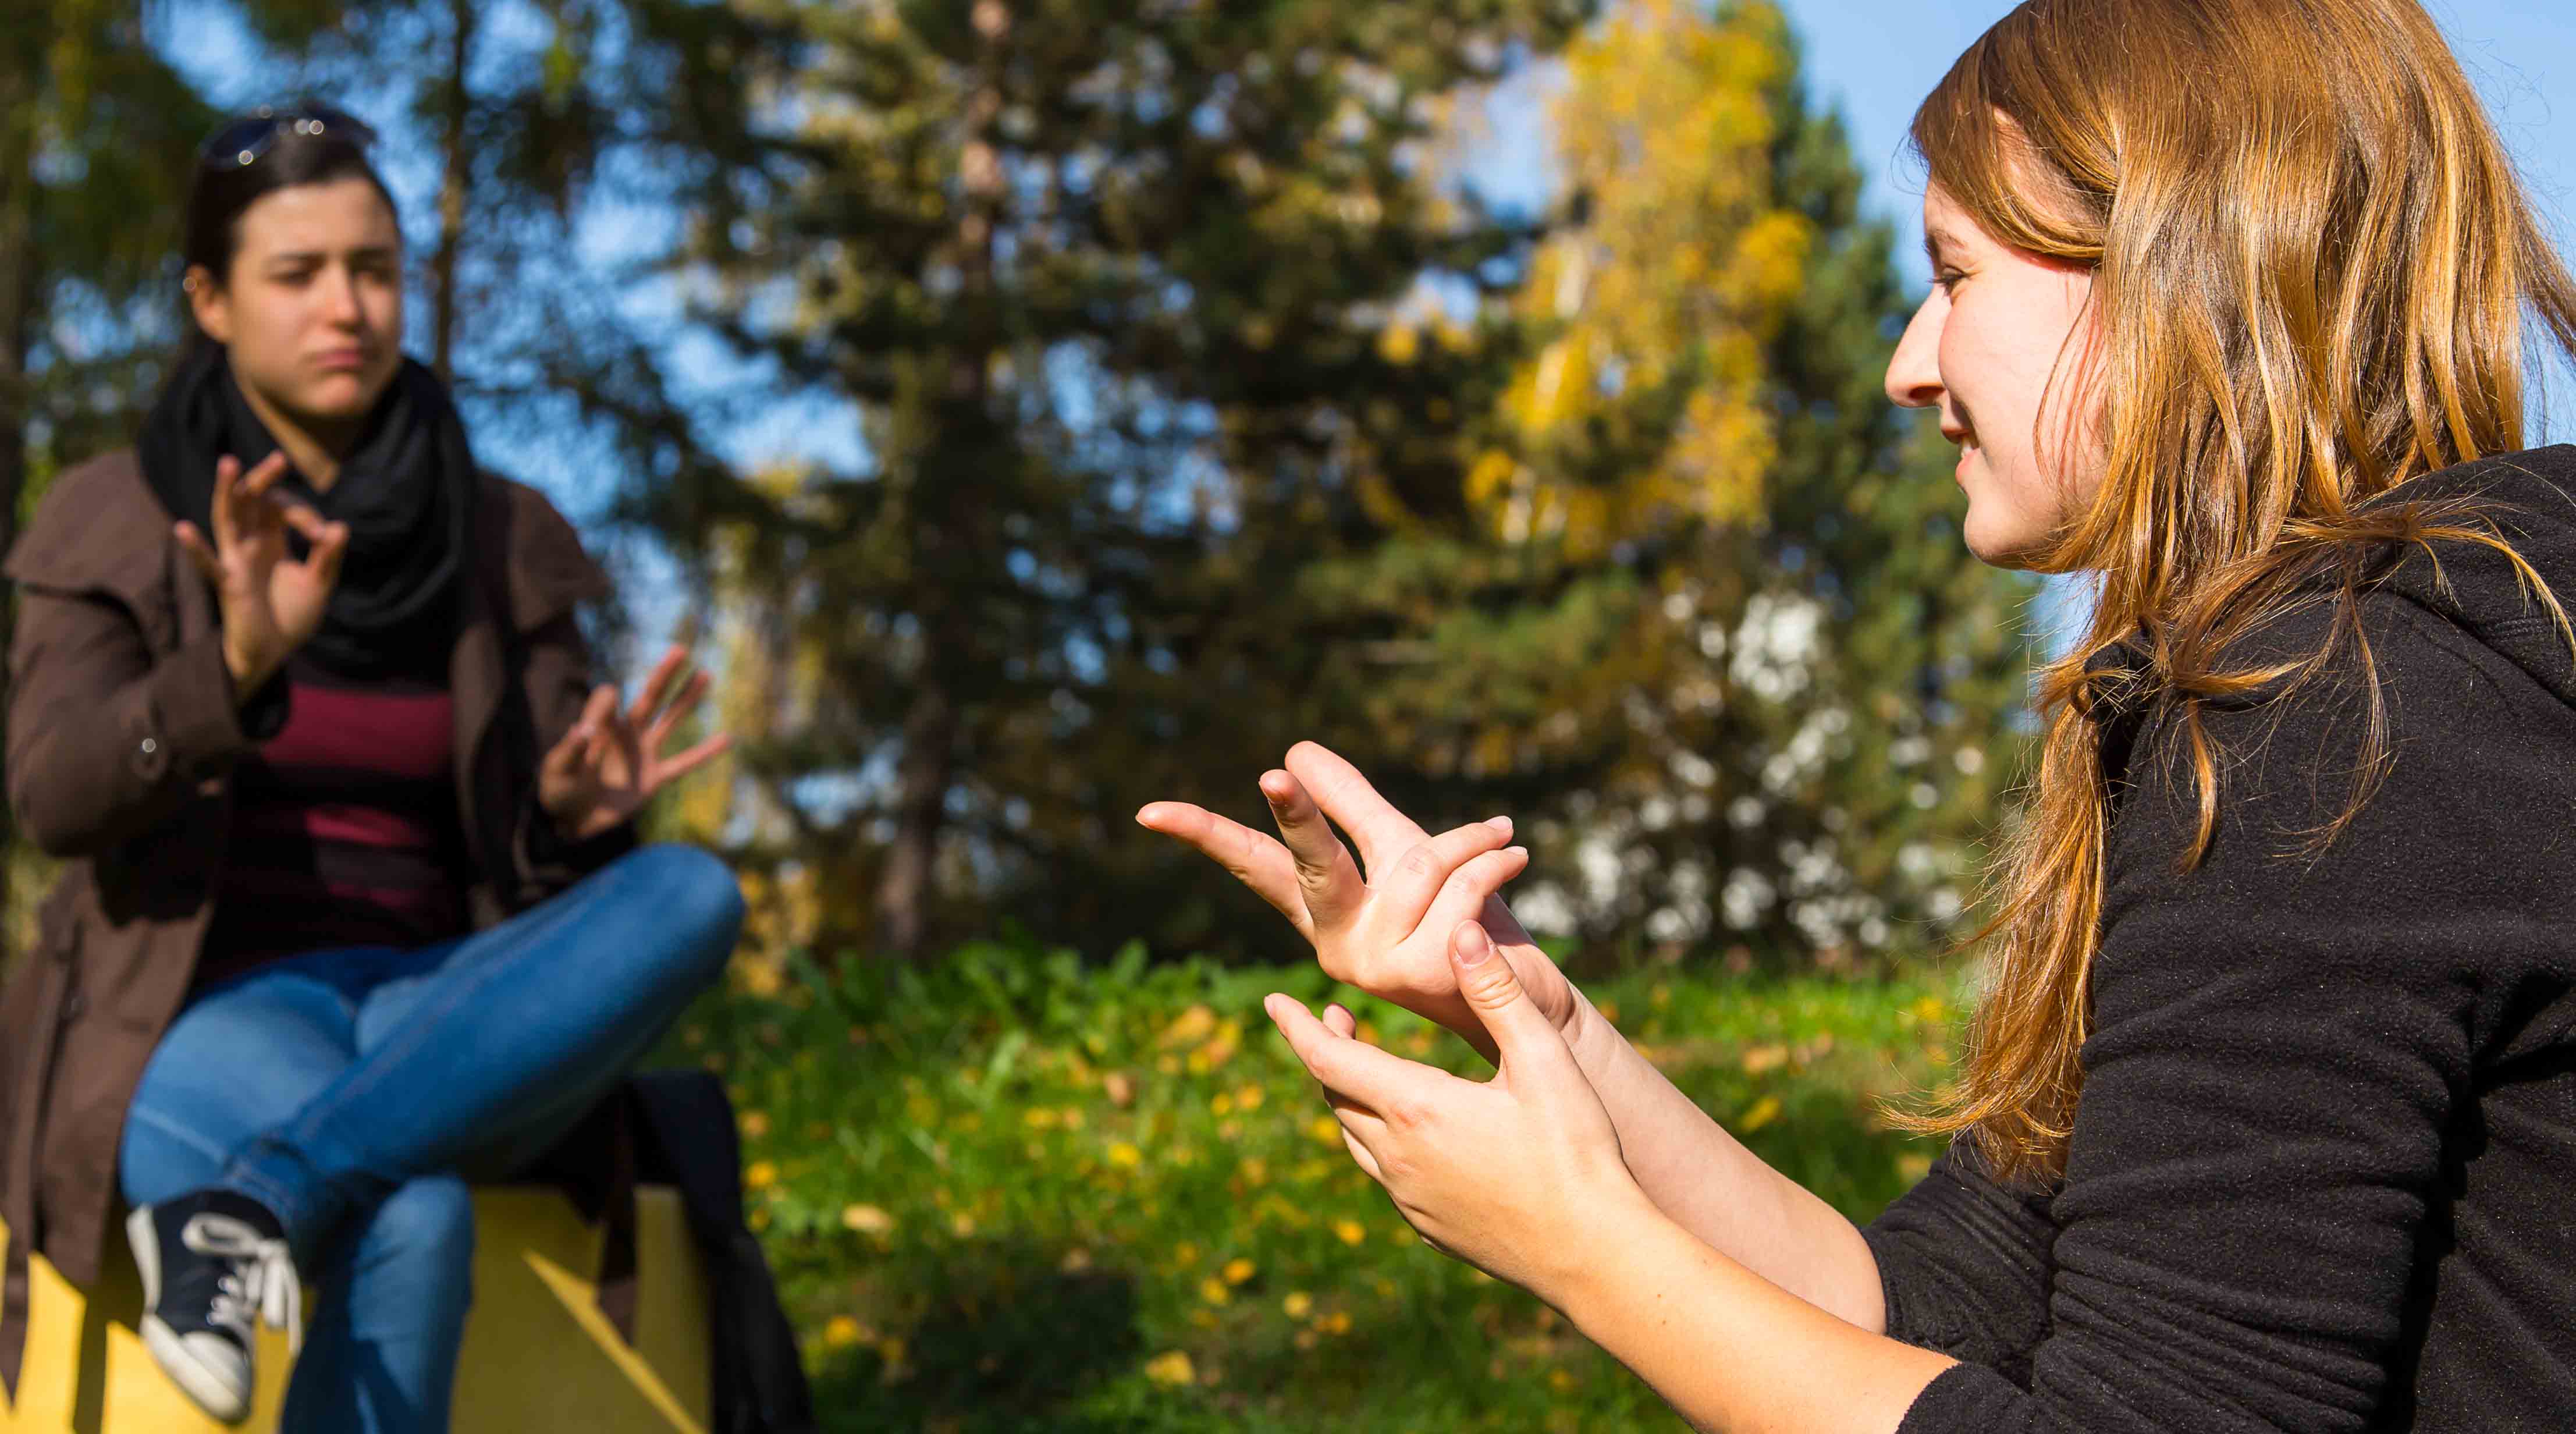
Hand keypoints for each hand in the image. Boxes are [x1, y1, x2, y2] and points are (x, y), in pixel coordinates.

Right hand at [172, 452, 349, 695]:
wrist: (275, 650)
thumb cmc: (292, 613)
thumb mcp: (318, 584)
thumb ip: (327, 558)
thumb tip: (340, 527)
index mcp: (272, 538)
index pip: (284, 508)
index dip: (305, 515)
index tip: (323, 536)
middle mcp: (251, 543)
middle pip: (252, 500)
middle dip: (264, 478)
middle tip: (280, 459)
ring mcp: (237, 560)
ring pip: (228, 519)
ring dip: (227, 491)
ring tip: (229, 463)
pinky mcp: (229, 583)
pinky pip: (208, 564)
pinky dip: (195, 549)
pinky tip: (182, 529)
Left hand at [537, 643, 731, 840]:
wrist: (572, 822)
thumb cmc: (558, 791)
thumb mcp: (557, 770)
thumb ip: (569, 749)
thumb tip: (583, 728)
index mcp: (601, 727)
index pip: (608, 699)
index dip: (603, 704)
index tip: (592, 724)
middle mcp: (626, 734)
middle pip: (650, 698)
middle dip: (664, 675)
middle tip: (681, 650)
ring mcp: (643, 754)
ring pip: (670, 721)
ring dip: (687, 699)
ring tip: (705, 675)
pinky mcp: (654, 778)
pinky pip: (684, 764)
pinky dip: (705, 753)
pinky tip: (727, 738)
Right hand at [1137, 740, 1582, 1063]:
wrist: (1527, 1000)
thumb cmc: (1466, 923)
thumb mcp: (1403, 854)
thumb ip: (1353, 807)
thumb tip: (1294, 749)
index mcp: (1325, 914)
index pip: (1256, 865)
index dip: (1205, 835)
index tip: (1148, 812)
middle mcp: (1336, 945)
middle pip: (1311, 862)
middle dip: (1300, 817)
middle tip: (1275, 776)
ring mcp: (1373, 966)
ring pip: (1415, 864)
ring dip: (1470, 841)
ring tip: (1503, 840)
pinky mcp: (1417, 975)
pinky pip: (1457, 886)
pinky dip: (1493, 859)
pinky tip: (1516, 856)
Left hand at [1267, 918, 1640, 1304]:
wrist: (1595, 1256)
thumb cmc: (1577, 1153)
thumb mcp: (1544, 1061)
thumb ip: (1497, 993)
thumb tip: (1461, 931)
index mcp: (1417, 1109)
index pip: (1330, 1059)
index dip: (1297, 1027)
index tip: (1273, 1000)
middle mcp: (1398, 1158)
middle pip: (1336, 1097)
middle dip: (1328, 1053)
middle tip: (1338, 1018)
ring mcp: (1410, 1199)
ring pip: (1356, 1139)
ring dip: (1351, 1097)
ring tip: (1368, 1068)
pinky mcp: (1430, 1227)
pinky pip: (1385, 1175)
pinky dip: (1379, 1140)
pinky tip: (1412, 1132)